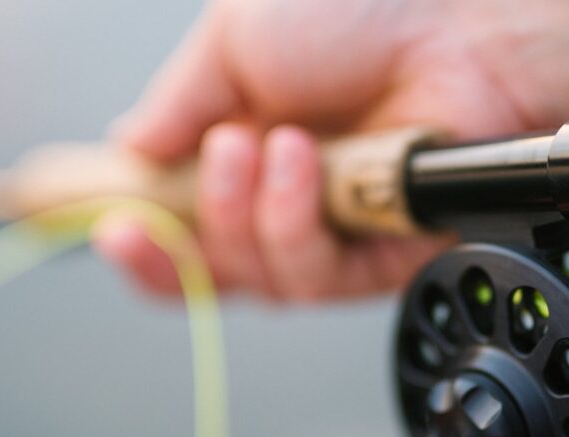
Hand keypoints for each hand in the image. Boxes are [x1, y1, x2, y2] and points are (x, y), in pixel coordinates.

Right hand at [97, 0, 568, 300]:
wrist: (466, 20)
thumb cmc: (366, 10)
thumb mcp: (237, 40)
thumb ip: (179, 104)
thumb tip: (131, 149)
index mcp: (250, 143)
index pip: (179, 218)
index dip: (138, 234)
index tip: (101, 223)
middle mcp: (290, 196)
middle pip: (209, 269)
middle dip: (169, 245)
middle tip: (147, 210)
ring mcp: (337, 230)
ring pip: (254, 277)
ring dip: (235, 217)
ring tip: (256, 144)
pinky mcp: (383, 256)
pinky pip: (315, 277)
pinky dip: (294, 221)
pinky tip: (302, 165)